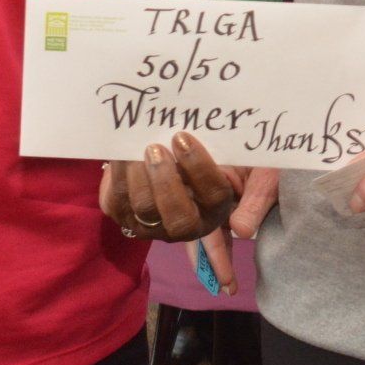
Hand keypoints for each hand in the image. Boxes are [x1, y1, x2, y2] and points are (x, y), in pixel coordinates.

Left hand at [100, 132, 235, 241]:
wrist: (170, 157)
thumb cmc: (209, 156)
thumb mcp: (239, 162)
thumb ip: (249, 180)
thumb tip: (242, 227)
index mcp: (217, 209)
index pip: (214, 195)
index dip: (199, 167)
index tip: (182, 137)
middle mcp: (187, 226)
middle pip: (178, 218)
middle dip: (166, 182)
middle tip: (156, 148)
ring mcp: (153, 226)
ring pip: (143, 210)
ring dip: (138, 176)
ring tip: (138, 147)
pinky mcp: (125, 218)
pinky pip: (115, 203)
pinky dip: (116, 177)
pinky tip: (122, 155)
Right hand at [195, 167, 280, 293]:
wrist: (284, 146)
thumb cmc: (275, 156)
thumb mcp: (268, 178)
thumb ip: (254, 203)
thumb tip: (239, 233)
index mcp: (208, 172)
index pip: (203, 217)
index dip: (213, 251)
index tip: (225, 278)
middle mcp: (201, 183)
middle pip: (195, 227)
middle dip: (207, 260)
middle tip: (222, 288)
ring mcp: (208, 191)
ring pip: (200, 228)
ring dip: (210, 256)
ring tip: (223, 284)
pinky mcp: (217, 198)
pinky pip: (210, 224)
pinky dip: (217, 245)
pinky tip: (223, 264)